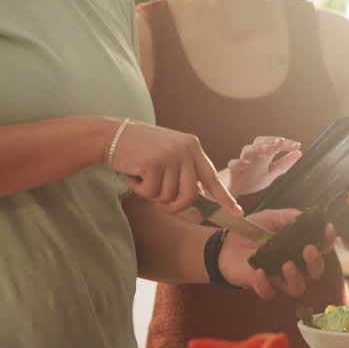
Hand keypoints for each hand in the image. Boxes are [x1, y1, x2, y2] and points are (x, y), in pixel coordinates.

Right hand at [108, 120, 241, 215]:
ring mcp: (170, 155)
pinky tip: (133, 175)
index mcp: (192, 146)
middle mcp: (185, 149)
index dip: (224, 198)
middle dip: (175, 206)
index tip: (237, 213)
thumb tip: (199, 199)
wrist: (112, 135)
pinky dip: (140, 190)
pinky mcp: (154, 163)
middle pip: (190, 195)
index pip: (212, 177)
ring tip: (142, 178)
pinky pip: (151, 192)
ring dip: (153, 195)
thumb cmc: (139, 149)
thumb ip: (184, 172)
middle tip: (160, 202)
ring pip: (169, 196)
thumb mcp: (169, 154)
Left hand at [217, 208, 337, 300]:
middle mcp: (294, 266)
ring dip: (296, 277)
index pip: (321, 247)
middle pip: (315, 272)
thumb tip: (308, 216)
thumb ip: (290, 217)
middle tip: (308, 250)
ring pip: (297, 288)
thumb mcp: (271, 217)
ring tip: (287, 264)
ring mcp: (279, 278)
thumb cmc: (252, 230)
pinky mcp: (263, 287)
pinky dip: (265, 285)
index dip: (327, 240)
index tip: (328, 229)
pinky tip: (259, 272)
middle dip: (315, 262)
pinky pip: (269, 294)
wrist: (226, 243)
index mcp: (299, 248)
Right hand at [219, 136, 301, 196]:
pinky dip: (240, 163)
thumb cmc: (252, 178)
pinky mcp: (232, 170)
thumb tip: (299, 153)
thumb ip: (284, 164)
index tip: (298, 146)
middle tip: (281, 141)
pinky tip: (246, 164)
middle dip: (271, 140)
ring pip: (249, 150)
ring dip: (258, 148)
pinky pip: (234, 164)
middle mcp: (253, 155)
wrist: (233, 189)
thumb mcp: (271, 172)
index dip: (286, 144)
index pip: (275, 144)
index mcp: (264, 155)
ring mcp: (242, 161)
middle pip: (261, 141)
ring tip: (268, 149)